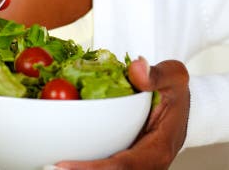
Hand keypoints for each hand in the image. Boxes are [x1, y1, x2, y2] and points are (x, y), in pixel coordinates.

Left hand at [52, 58, 189, 169]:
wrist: (184, 108)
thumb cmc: (175, 94)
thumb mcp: (174, 77)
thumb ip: (156, 74)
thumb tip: (136, 69)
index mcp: (157, 149)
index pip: (122, 166)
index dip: (92, 168)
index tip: (62, 165)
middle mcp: (145, 164)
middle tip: (45, 167)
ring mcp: (135, 166)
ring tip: (44, 165)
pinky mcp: (124, 162)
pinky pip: (102, 165)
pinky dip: (82, 164)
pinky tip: (56, 160)